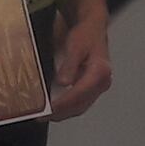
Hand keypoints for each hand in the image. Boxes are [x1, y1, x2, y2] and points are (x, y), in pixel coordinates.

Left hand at [48, 0, 111, 120]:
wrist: (93, 28)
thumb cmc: (85, 34)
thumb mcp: (75, 45)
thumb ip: (70, 65)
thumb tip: (63, 83)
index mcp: (99, 72)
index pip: (79, 93)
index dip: (63, 104)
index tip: (49, 110)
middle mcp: (102, 82)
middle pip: (81, 104)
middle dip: (62, 113)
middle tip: (42, 117)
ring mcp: (98, 86)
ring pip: (81, 106)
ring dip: (64, 113)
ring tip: (46, 115)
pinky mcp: (92, 87)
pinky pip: (80, 102)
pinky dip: (68, 107)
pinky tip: (55, 108)